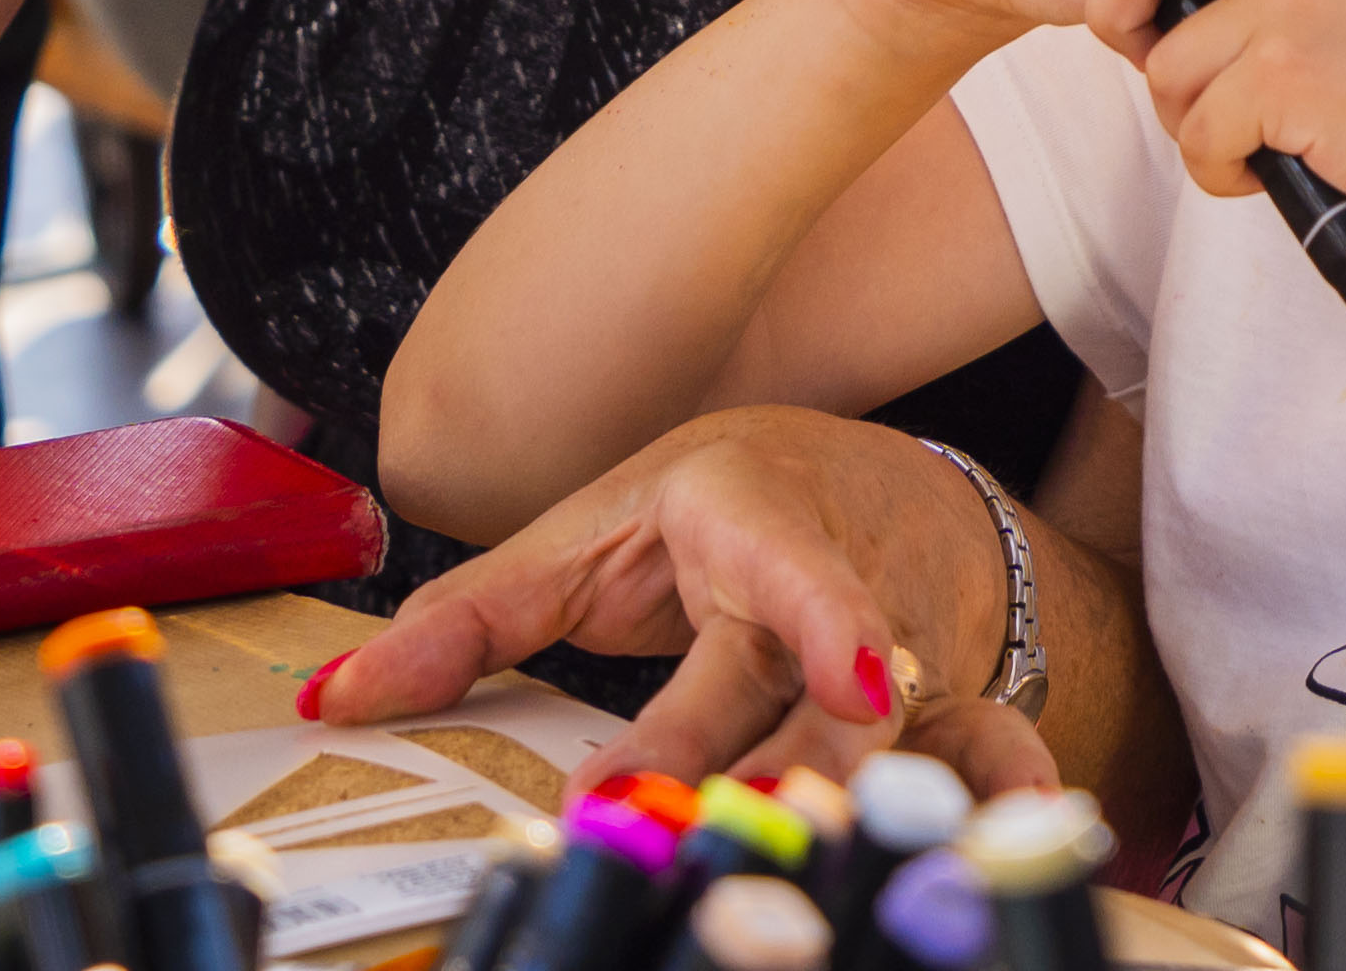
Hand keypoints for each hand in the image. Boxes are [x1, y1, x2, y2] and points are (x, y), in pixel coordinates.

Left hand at [309, 406, 1058, 795]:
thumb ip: (467, 618)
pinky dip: (1011, 786)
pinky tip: (1012, 827)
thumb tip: (334, 698)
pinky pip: (992, 748)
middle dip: (794, 773)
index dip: (825, 623)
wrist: (870, 474)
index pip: (790, 572)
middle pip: (824, 698)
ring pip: (901, 741)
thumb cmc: (711, 506)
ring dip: (872, 805)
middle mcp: (843, 584)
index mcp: (750, 519)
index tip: (850, 675)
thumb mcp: (586, 534)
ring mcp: (907, 648)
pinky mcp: (950, 702)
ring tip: (815, 872)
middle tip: (732, 841)